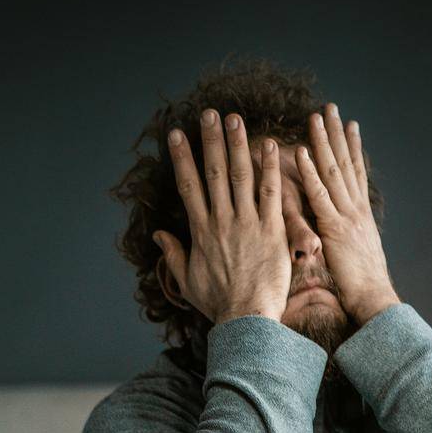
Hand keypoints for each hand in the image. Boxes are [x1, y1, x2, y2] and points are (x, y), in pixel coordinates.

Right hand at [154, 109, 290, 324]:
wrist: (247, 319)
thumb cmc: (219, 304)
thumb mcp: (188, 281)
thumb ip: (173, 254)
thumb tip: (159, 235)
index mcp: (200, 231)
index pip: (188, 185)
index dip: (181, 157)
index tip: (177, 134)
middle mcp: (222, 220)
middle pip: (213, 172)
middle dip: (211, 140)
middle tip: (210, 113)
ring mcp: (247, 223)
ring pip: (241, 175)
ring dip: (238, 144)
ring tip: (236, 118)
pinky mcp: (272, 231)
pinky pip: (271, 194)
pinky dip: (271, 169)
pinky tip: (272, 146)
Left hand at [294, 103, 399, 323]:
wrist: (374, 299)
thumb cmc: (365, 284)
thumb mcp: (357, 253)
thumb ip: (348, 235)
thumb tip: (343, 229)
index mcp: (362, 214)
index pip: (357, 173)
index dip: (353, 147)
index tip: (349, 124)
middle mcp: (357, 209)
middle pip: (347, 164)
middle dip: (337, 134)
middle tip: (331, 107)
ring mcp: (347, 217)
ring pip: (334, 172)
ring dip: (324, 143)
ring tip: (315, 117)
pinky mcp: (334, 229)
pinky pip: (320, 197)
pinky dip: (311, 175)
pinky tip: (302, 155)